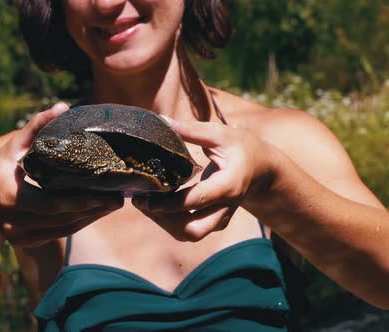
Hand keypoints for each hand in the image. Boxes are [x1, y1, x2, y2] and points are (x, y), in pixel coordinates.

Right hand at [0, 102, 123, 246]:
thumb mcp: (11, 149)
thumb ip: (35, 127)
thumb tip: (63, 106)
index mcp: (11, 198)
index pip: (53, 203)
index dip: (81, 200)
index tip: (106, 193)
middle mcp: (15, 222)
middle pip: (63, 218)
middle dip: (93, 209)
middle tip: (119, 197)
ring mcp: (21, 236)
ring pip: (64, 229)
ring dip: (90, 218)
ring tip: (113, 204)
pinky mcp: (28, 242)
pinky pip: (58, 234)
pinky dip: (78, 223)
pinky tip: (95, 212)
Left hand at [132, 117, 277, 241]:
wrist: (262, 169)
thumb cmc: (241, 147)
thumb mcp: (220, 134)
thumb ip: (192, 130)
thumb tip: (162, 121)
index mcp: (229, 186)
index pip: (197, 201)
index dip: (170, 203)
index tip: (146, 198)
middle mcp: (226, 208)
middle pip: (193, 230)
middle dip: (164, 220)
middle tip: (142, 202)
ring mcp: (220, 218)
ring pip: (190, 234)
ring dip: (164, 223)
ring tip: (144, 202)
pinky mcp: (214, 221)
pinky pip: (190, 229)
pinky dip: (170, 221)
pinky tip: (155, 203)